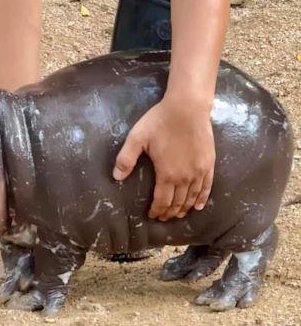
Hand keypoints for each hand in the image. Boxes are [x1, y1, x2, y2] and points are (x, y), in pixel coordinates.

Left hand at [112, 97, 214, 220]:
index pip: (162, 201)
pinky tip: (199, 206)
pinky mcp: (209, 163)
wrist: (188, 107)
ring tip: (178, 215)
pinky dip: (202, 199)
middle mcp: (185, 177)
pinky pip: (207, 187)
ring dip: (184, 208)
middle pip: (177, 202)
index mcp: (167, 174)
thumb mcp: (137, 138)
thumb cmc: (160, 121)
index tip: (152, 216)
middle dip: (169, 212)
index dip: (157, 211)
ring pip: (192, 197)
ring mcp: (199, 171)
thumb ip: (126, 159)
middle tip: (163, 218)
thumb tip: (116, 177)